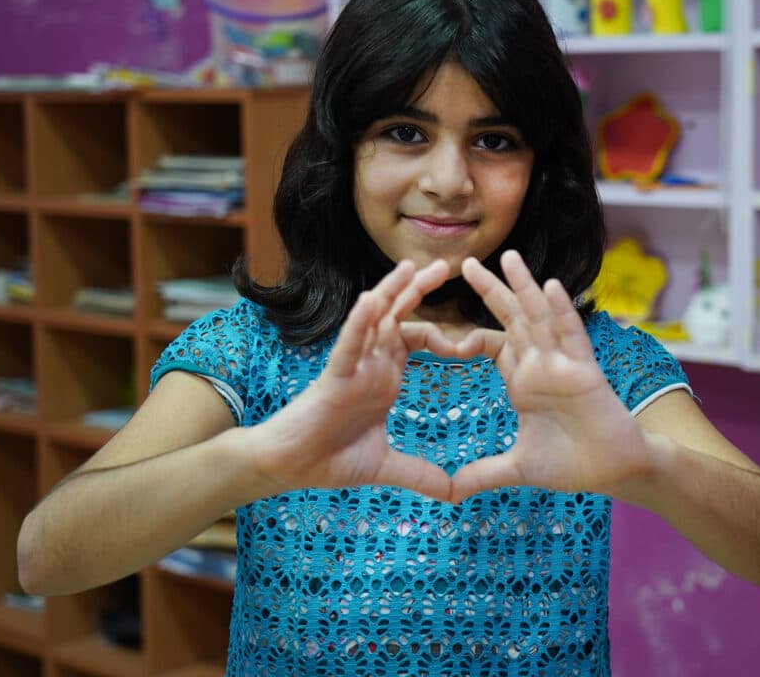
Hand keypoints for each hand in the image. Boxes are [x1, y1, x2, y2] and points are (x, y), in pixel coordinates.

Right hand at [254, 259, 456, 500]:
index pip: (416, 341)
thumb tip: (453, 493)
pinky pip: (349, 345)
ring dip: (391, 292)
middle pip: (398, 317)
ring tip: (411, 267)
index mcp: (385, 378)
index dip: (442, 335)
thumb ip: (419, 474)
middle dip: (419, 291)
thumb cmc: (330, 458)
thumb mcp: (386, 466)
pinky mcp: (334, 377)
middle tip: (447, 265)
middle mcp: (370, 365)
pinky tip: (371, 302)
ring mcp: (352, 367)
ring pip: (373, 321)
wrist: (290, 469)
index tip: (469, 340)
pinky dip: (360, 324)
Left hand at [450, 250, 657, 500]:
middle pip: (511, 319)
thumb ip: (483, 474)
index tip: (441, 323)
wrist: (615, 472)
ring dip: (525, 287)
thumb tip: (449, 492)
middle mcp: (541, 365)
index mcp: (522, 381)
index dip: (468, 335)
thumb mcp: (517, 469)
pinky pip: (573, 336)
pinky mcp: (586, 371)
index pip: (492, 346)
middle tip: (466, 262)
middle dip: (490, 290)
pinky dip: (562, 312)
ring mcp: (563, 364)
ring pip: (540, 317)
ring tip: (508, 257)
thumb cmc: (572, 464)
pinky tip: (550, 287)